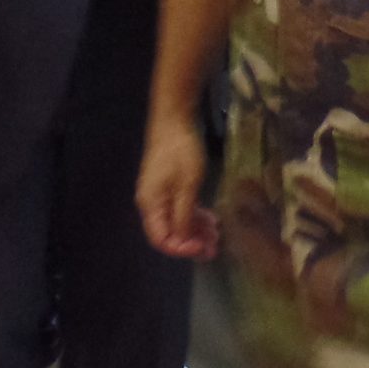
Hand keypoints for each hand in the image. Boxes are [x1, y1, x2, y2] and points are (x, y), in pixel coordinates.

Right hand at [135, 115, 217, 259]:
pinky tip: (211, 218)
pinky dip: (195, 215)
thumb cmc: (180, 152)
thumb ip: (185, 216)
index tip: (204, 248)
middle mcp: (152, 203)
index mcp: (151, 205)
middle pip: (169, 232)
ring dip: (196, 229)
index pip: (162, 240)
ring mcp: (160, 193)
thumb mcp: (187, 186)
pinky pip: (180, 208)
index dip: (182, 248)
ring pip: (177, 221)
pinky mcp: (169, 184)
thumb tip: (185, 239)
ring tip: (217, 232)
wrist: (175, 118)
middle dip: (192, 241)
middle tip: (216, 246)